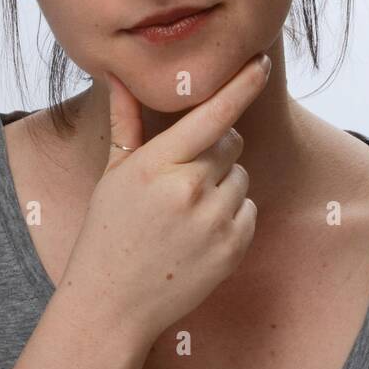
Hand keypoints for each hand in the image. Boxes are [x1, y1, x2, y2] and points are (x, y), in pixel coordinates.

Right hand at [59, 53, 269, 347]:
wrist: (113, 305)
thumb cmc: (108, 232)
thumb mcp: (112, 174)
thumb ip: (125, 123)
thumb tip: (118, 77)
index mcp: (156, 165)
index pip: (211, 115)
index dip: (240, 85)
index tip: (260, 62)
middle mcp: (189, 190)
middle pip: (230, 143)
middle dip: (215, 150)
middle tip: (183, 175)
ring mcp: (214, 222)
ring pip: (241, 177)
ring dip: (223, 185)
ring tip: (187, 211)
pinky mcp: (232, 249)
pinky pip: (250, 210)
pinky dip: (233, 215)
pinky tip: (200, 232)